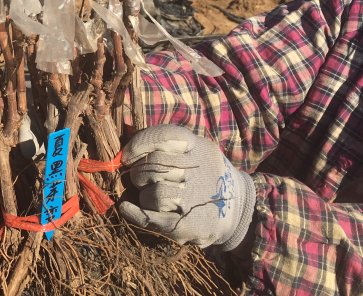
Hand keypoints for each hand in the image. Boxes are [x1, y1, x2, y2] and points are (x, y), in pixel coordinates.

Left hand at [119, 124, 255, 249]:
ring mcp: (196, 200)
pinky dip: (134, 213)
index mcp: (200, 148)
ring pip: (151, 194)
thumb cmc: (205, 175)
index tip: (127, 156)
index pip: (164, 135)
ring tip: (152, 197)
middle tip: (142, 180)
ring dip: (143, 196)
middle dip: (139, 173)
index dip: (140, 143)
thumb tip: (123, 153)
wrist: (239, 210)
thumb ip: (165, 146)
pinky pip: (152, 219)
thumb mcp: (196, 151)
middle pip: (153, 165)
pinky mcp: (191, 226)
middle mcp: (200, 171)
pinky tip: (127, 208)